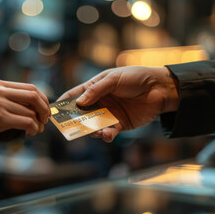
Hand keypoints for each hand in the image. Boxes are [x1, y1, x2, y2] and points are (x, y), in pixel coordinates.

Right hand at [0, 79, 50, 149]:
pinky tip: (29, 134)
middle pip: (34, 95)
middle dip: (44, 109)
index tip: (45, 111)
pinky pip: (26, 122)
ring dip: (38, 124)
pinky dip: (33, 129)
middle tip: (45, 121)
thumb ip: (8, 100)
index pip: (30, 87)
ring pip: (31, 111)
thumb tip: (35, 107)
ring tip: (35, 131)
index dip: (43, 99)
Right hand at [59, 66, 178, 141]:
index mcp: (95, 88)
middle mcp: (100, 102)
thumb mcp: (113, 79)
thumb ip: (96, 90)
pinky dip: (105, 135)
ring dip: (91, 130)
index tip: (54, 110)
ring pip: (93, 125)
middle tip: (69, 126)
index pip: (76, 95)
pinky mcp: (120, 125)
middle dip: (75, 120)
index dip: (64, 102)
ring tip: (93, 131)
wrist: (160, 88)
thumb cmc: (136, 77)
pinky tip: (106, 134)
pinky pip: (108, 132)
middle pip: (82, 113)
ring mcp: (109, 114)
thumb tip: (79, 102)